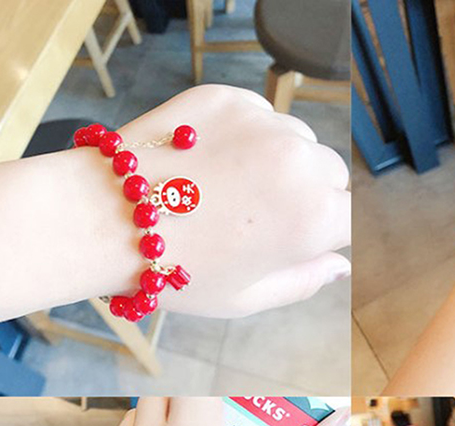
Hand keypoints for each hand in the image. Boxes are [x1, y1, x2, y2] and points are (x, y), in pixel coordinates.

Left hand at [106, 85, 350, 316]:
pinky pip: (260, 115)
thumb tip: (340, 266)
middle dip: (310, 195)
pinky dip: (248, 135)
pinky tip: (211, 162)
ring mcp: (263, 125)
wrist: (104, 218)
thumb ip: (305, 281)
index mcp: (312, 219)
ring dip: (281, 162)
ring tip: (231, 187)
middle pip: (331, 175)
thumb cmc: (176, 270)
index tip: (298, 240)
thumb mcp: (248, 297)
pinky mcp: (227, 99)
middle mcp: (298, 165)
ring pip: (298, 141)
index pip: (349, 217)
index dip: (326, 232)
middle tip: (260, 217)